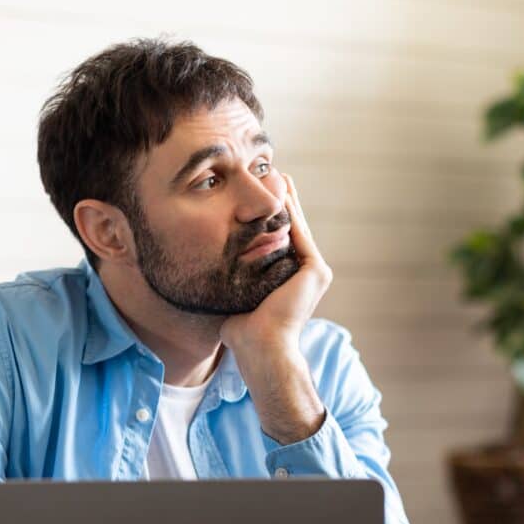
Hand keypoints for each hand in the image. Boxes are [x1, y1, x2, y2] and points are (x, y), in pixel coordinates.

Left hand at [219, 173, 333, 353]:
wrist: (260, 348)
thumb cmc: (243, 334)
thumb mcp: (236, 299)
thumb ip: (233, 285)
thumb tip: (208, 278)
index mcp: (288, 281)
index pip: (278, 244)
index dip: (267, 221)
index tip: (254, 200)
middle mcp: (305, 275)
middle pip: (291, 231)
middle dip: (280, 204)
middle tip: (270, 177)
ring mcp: (313, 273)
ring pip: (296, 228)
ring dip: (287, 201)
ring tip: (277, 176)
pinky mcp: (315, 270)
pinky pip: (299, 233)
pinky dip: (290, 211)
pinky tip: (281, 190)